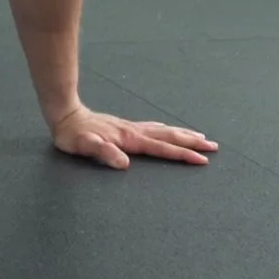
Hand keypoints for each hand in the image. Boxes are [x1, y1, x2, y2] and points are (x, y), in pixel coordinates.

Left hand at [50, 105, 217, 168]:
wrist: (64, 115)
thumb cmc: (72, 135)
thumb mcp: (84, 146)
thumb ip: (103, 152)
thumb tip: (124, 163)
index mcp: (129, 139)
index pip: (162, 148)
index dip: (183, 154)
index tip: (202, 160)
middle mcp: (134, 131)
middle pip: (169, 136)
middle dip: (192, 142)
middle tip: (214, 147)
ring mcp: (130, 127)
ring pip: (163, 130)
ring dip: (183, 134)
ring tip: (201, 137)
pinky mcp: (125, 127)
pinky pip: (153, 128)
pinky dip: (167, 130)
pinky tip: (168, 130)